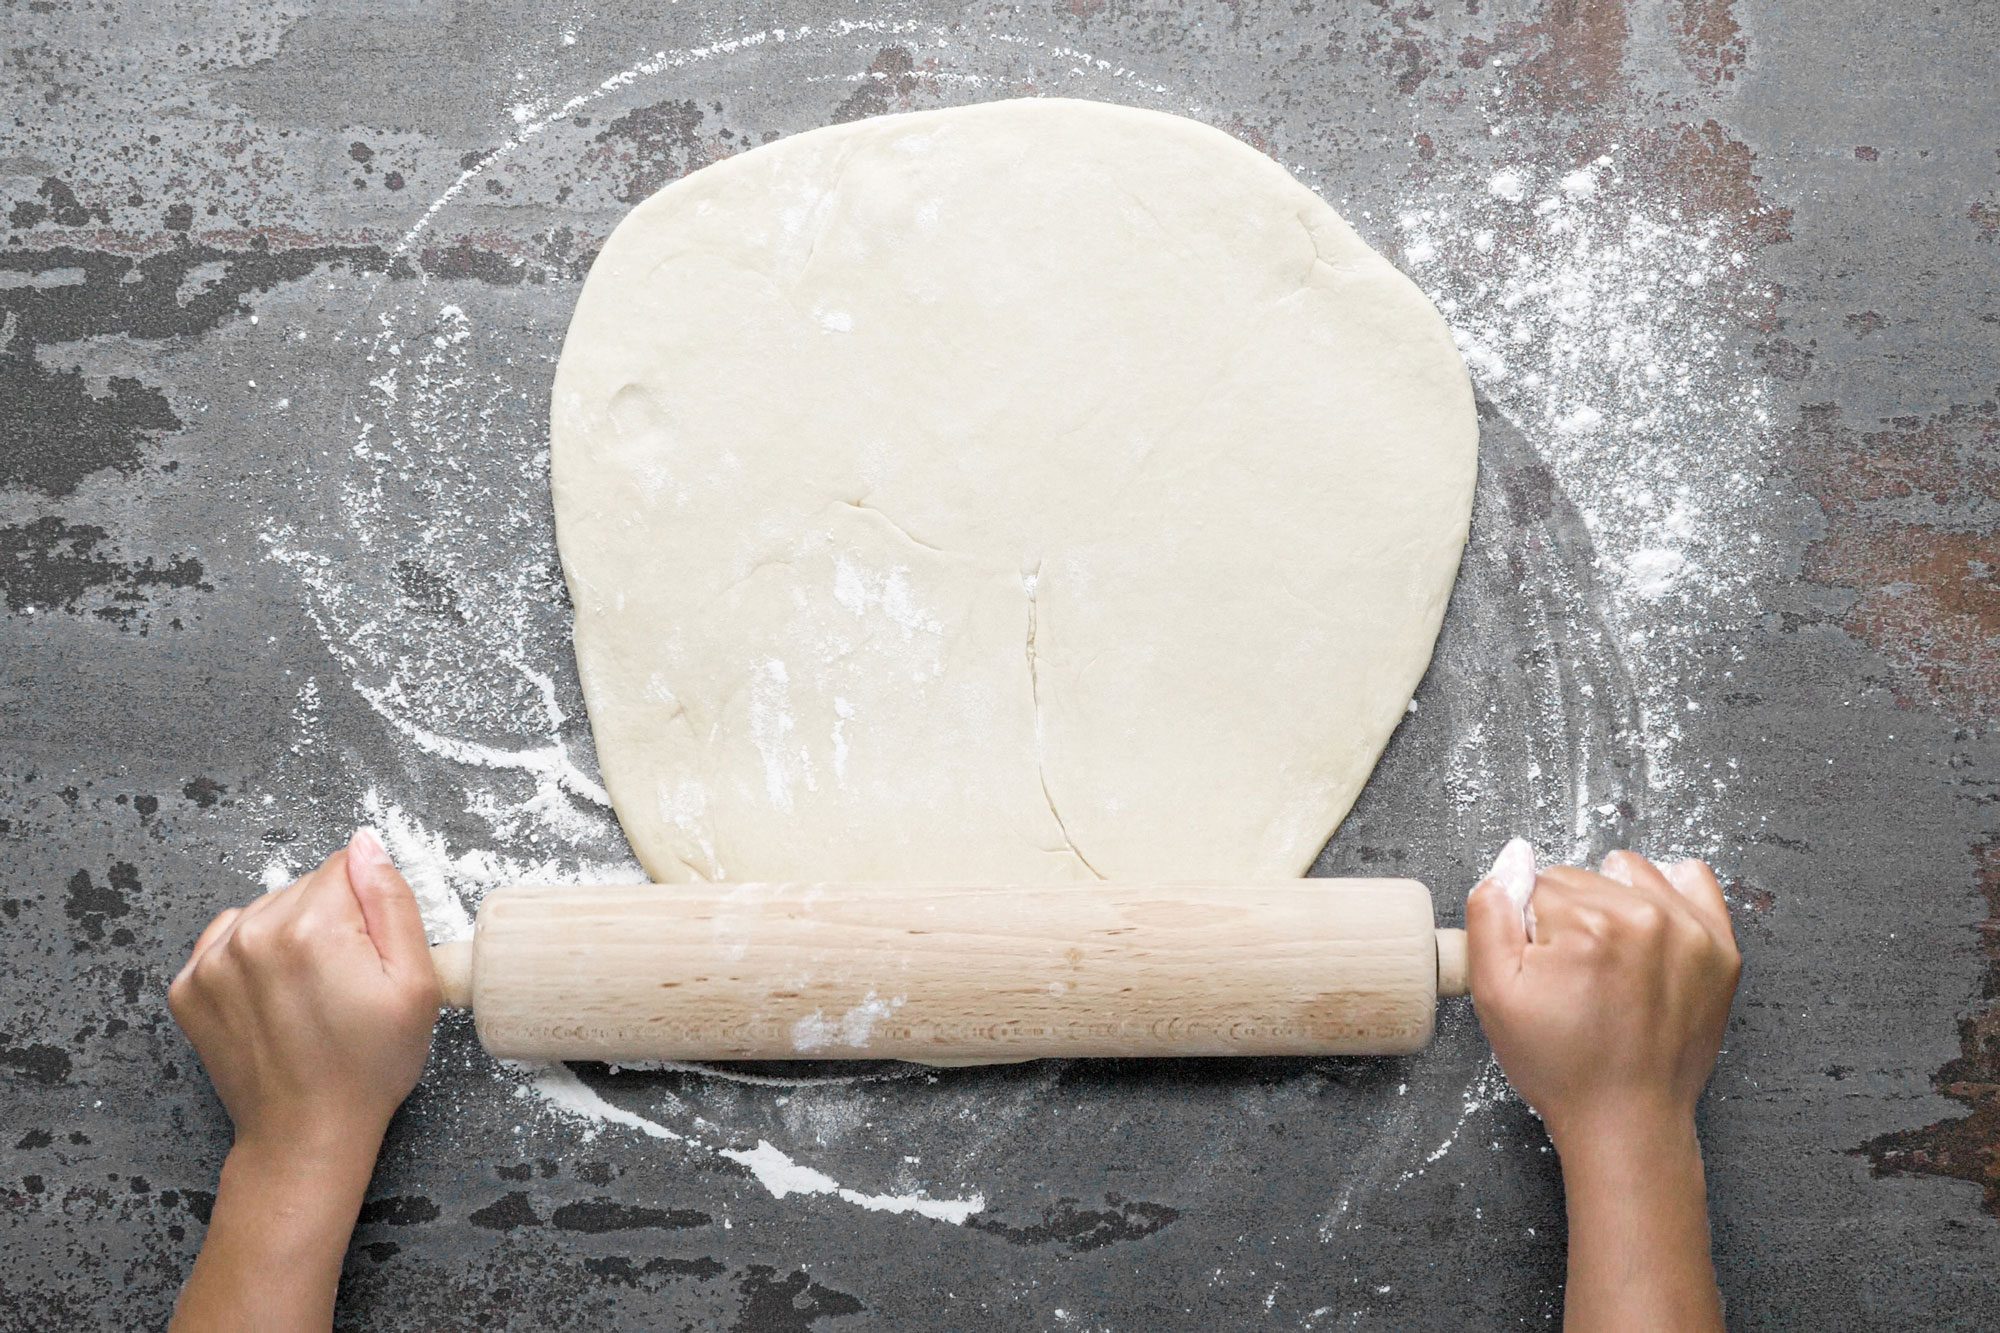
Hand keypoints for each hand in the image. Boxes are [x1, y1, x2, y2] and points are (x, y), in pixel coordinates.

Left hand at [168, 827, 439, 1160]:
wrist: (307, 1134)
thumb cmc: (369, 1067)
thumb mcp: (415, 983)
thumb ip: (392, 901)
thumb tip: (367, 846)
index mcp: (311, 928)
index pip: (345, 867)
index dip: (368, 909)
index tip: (369, 956)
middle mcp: (251, 934)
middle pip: (304, 888)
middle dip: (330, 921)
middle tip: (345, 983)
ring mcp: (211, 962)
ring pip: (267, 911)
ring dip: (289, 937)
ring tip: (309, 994)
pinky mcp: (187, 987)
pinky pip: (228, 939)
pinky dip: (251, 958)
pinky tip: (274, 996)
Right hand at [1467, 844, 1740, 1331]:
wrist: (1627, 1120)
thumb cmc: (1562, 1065)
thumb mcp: (1495, 994)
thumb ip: (1491, 913)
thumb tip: (1513, 857)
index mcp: (1587, 923)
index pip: (1537, 885)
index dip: (1531, 929)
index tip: (1545, 972)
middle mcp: (1645, 915)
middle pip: (1582, 878)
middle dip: (1570, 918)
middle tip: (1574, 977)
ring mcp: (1691, 930)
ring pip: (1627, 875)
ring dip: (1612, 903)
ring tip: (1610, 960)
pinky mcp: (1720, 948)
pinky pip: (1691, 880)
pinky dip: (1667, 893)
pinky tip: (1648, 931)